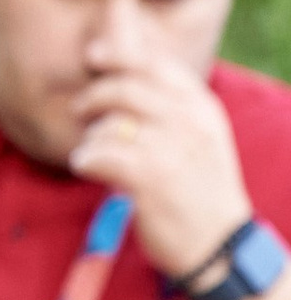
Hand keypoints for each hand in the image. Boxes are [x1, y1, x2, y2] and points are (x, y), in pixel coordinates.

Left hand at [68, 52, 251, 279]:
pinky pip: (99, 155)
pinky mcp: (150, 180)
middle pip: (125, 88)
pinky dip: (84, 159)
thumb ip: (173, 107)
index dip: (119, 56)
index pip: (157, 65)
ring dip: (91, 138)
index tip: (93, 56)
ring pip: (109, 124)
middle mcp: (190, 122)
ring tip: (93, 152)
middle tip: (80, 110)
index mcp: (203, 108)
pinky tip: (86, 167)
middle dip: (94, 96)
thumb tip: (125, 75)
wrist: (220, 244)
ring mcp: (171, 150)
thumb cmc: (200, 190)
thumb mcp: (202, 139)